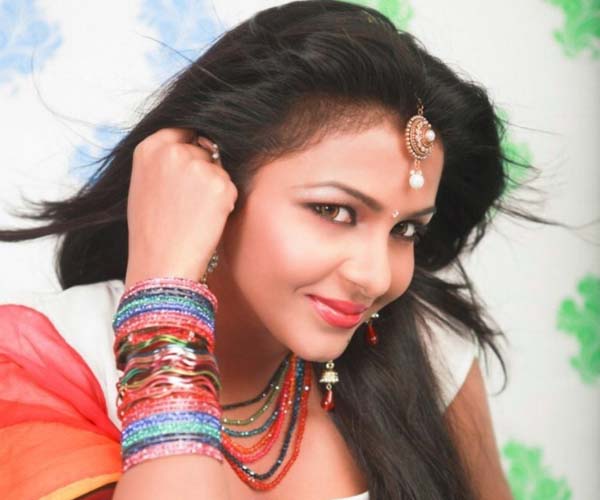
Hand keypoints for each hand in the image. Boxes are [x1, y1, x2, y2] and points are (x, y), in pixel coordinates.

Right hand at [124, 128, 237, 287]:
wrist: (161, 263)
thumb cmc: (151, 232)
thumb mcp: (144, 185)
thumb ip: (164, 162)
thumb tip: (192, 147)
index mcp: (149, 148)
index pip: (182, 130)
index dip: (192, 147)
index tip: (196, 162)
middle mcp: (173, 151)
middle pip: (204, 151)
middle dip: (204, 171)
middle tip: (190, 204)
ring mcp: (197, 166)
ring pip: (219, 170)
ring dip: (215, 188)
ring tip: (195, 214)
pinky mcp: (220, 185)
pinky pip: (231, 188)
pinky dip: (225, 203)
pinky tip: (207, 220)